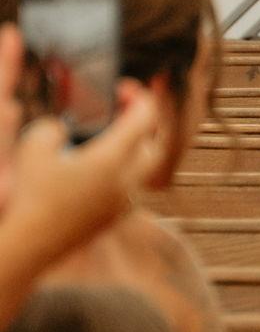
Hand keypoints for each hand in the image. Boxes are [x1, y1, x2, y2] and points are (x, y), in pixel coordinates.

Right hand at [0, 59, 164, 267]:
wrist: (32, 242)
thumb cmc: (32, 195)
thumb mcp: (33, 147)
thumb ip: (52, 128)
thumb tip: (61, 129)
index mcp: (115, 158)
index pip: (146, 117)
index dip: (140, 96)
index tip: (124, 89)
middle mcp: (129, 179)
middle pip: (156, 142)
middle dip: (146, 123)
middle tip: (126, 111)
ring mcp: (126, 201)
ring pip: (147, 168)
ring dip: (138, 148)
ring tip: (114, 138)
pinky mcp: (116, 217)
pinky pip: (133, 188)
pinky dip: (126, 172)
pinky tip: (103, 169)